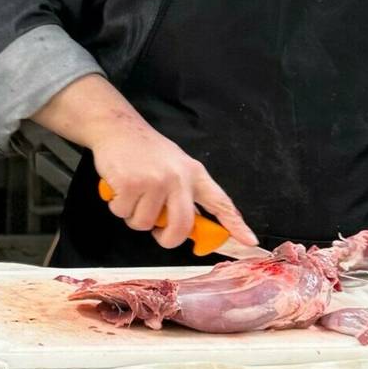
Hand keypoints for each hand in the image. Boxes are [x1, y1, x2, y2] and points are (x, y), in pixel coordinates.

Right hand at [88, 115, 254, 252]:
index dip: (235, 224)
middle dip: (168, 239)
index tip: (250, 241)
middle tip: (159, 235)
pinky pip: (124, 214)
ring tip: (132, 194)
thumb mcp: (175, 165)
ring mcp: (155, 181)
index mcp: (194, 173)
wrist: (117, 127)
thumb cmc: (145, 150)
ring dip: (134, 217)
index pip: (220, 201)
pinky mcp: (131, 184)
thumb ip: (184, 193)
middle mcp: (178, 178)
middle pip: (182, 226)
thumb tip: (188, 228)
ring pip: (146, 224)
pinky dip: (118, 207)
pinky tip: (118, 188)